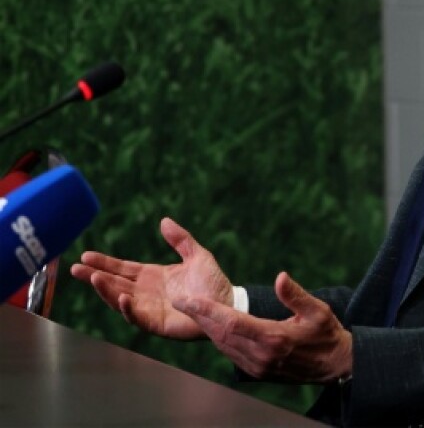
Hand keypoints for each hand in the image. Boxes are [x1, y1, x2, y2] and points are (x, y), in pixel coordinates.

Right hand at [70, 217, 232, 340]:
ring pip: (120, 299)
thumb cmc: (213, 282)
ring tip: (93, 278)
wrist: (228, 304)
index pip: (123, 268)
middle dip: (95, 276)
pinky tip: (121, 298)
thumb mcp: (197, 256)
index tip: (86, 255)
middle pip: (115, 283)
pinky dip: (128, 308)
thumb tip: (164, 221)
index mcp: (153, 276)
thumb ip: (181, 240)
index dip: (105, 262)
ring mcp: (149, 308)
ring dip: (106, 290)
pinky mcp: (156, 323)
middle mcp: (146, 292)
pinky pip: (137, 317)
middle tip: (76, 268)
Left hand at [173, 270, 352, 383]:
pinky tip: (213, 327)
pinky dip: (219, 338)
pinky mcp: (256, 372)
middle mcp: (261, 355)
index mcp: (274, 338)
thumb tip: (280, 277)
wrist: (334, 366)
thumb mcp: (318, 310)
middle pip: (220, 334)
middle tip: (180, 301)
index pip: (231, 322)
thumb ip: (296, 294)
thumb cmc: (327, 334)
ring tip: (192, 310)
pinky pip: (231, 354)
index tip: (186, 300)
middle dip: (199, 317)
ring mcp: (257, 367)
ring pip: (223, 345)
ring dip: (206, 328)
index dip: (206, 309)